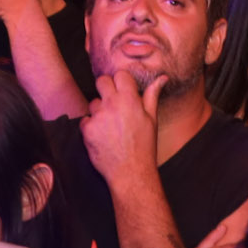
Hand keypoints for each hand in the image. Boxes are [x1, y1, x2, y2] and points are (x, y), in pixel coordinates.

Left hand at [81, 71, 162, 185]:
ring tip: (110, 127)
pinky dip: (91, 127)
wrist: (131, 172)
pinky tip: (102, 137)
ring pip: (93, 103)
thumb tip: (162, 78)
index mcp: (130, 100)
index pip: (120, 75)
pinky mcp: (87, 129)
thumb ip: (152, 95)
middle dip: (105, 89)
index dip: (121, 82)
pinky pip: (85, 120)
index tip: (123, 91)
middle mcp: (113, 105)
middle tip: (113, 103)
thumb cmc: (144, 147)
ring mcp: (98, 117)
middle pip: (101, 81)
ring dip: (99, 111)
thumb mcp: (152, 119)